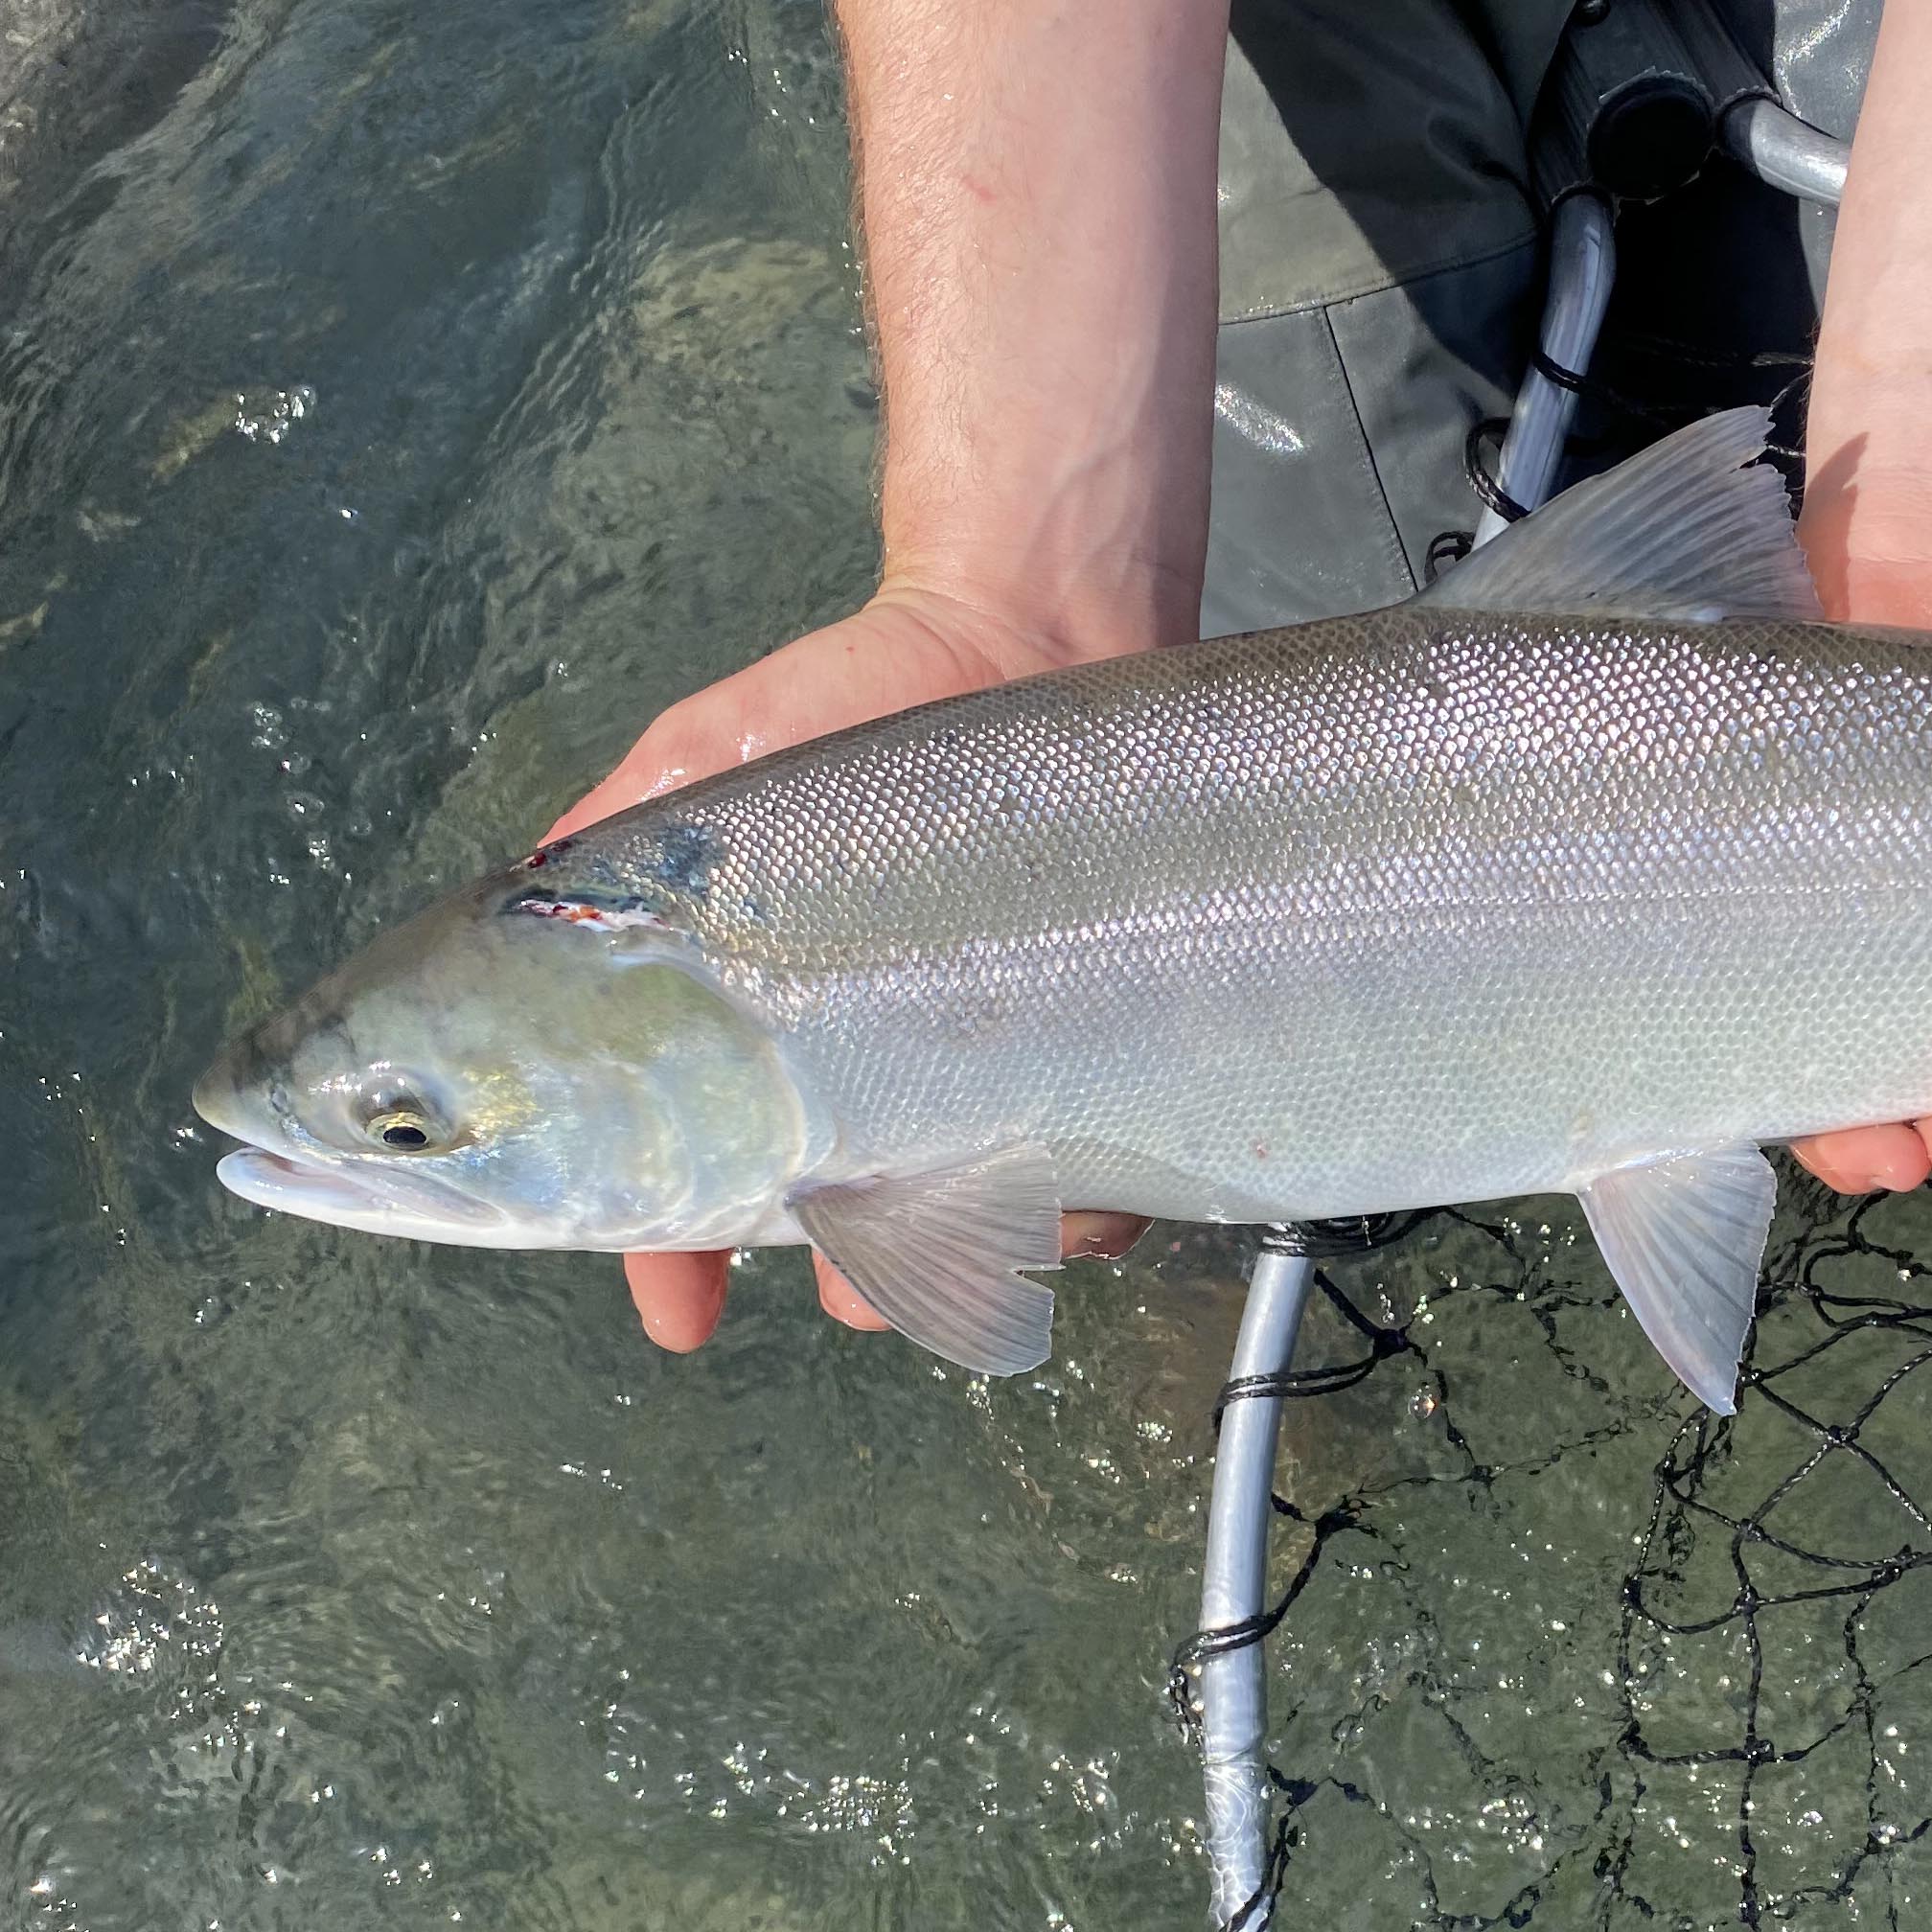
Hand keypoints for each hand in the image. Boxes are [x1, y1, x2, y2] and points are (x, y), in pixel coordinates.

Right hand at [545, 589, 1149, 1352]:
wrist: (1017, 630)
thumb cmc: (839, 704)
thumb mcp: (689, 771)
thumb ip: (594, 860)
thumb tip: (509, 930)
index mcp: (756, 1031)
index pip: (693, 1180)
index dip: (671, 1258)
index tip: (676, 1315)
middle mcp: (867, 1066)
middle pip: (834, 1228)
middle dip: (830, 1274)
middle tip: (830, 1278)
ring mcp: (981, 1069)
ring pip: (968, 1228)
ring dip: (949, 1264)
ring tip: (940, 1250)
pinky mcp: (1091, 1055)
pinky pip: (1099, 1185)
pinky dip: (1083, 1218)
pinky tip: (1066, 1208)